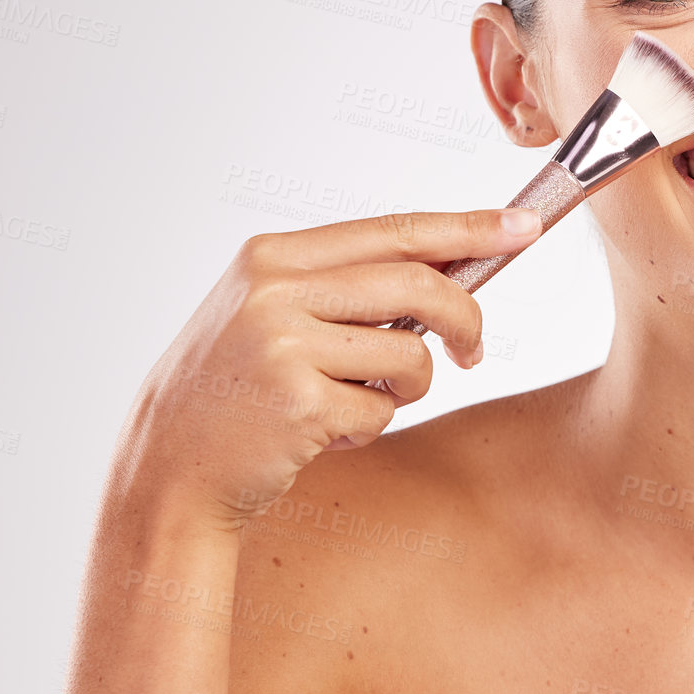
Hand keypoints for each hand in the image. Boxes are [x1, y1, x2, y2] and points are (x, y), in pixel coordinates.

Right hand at [121, 208, 541, 524]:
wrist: (167, 466)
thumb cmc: (240, 388)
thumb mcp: (275, 313)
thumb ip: (349, 285)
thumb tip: (456, 265)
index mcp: (273, 255)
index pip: (394, 229)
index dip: (468, 228)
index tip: (525, 227)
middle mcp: (274, 290)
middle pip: (418, 285)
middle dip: (465, 320)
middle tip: (473, 353)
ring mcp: (282, 345)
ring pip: (411, 355)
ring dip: (407, 389)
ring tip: (358, 401)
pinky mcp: (298, 403)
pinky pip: (383, 411)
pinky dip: (369, 428)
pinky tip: (321, 433)